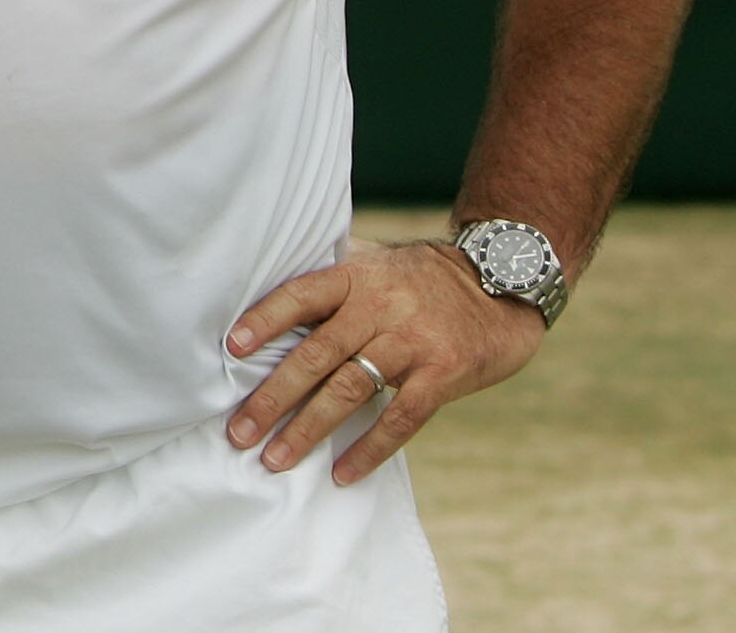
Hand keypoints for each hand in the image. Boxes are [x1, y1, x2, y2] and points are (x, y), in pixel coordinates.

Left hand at [226, 236, 546, 484]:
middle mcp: (379, 306)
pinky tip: (343, 473)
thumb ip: (332, 277)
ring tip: (275, 458)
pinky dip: (369, 448)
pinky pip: (401, 418)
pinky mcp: (444, 373)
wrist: (503, 282)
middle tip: (238, 431)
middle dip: (273, 396)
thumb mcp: (377, 263)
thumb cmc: (423, 279)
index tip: (231, 348)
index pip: (300, 295)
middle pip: (316, 353)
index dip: (265, 320)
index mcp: (355, 277)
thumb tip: (267, 280)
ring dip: (308, 428)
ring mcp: (412, 341)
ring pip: (349, 390)